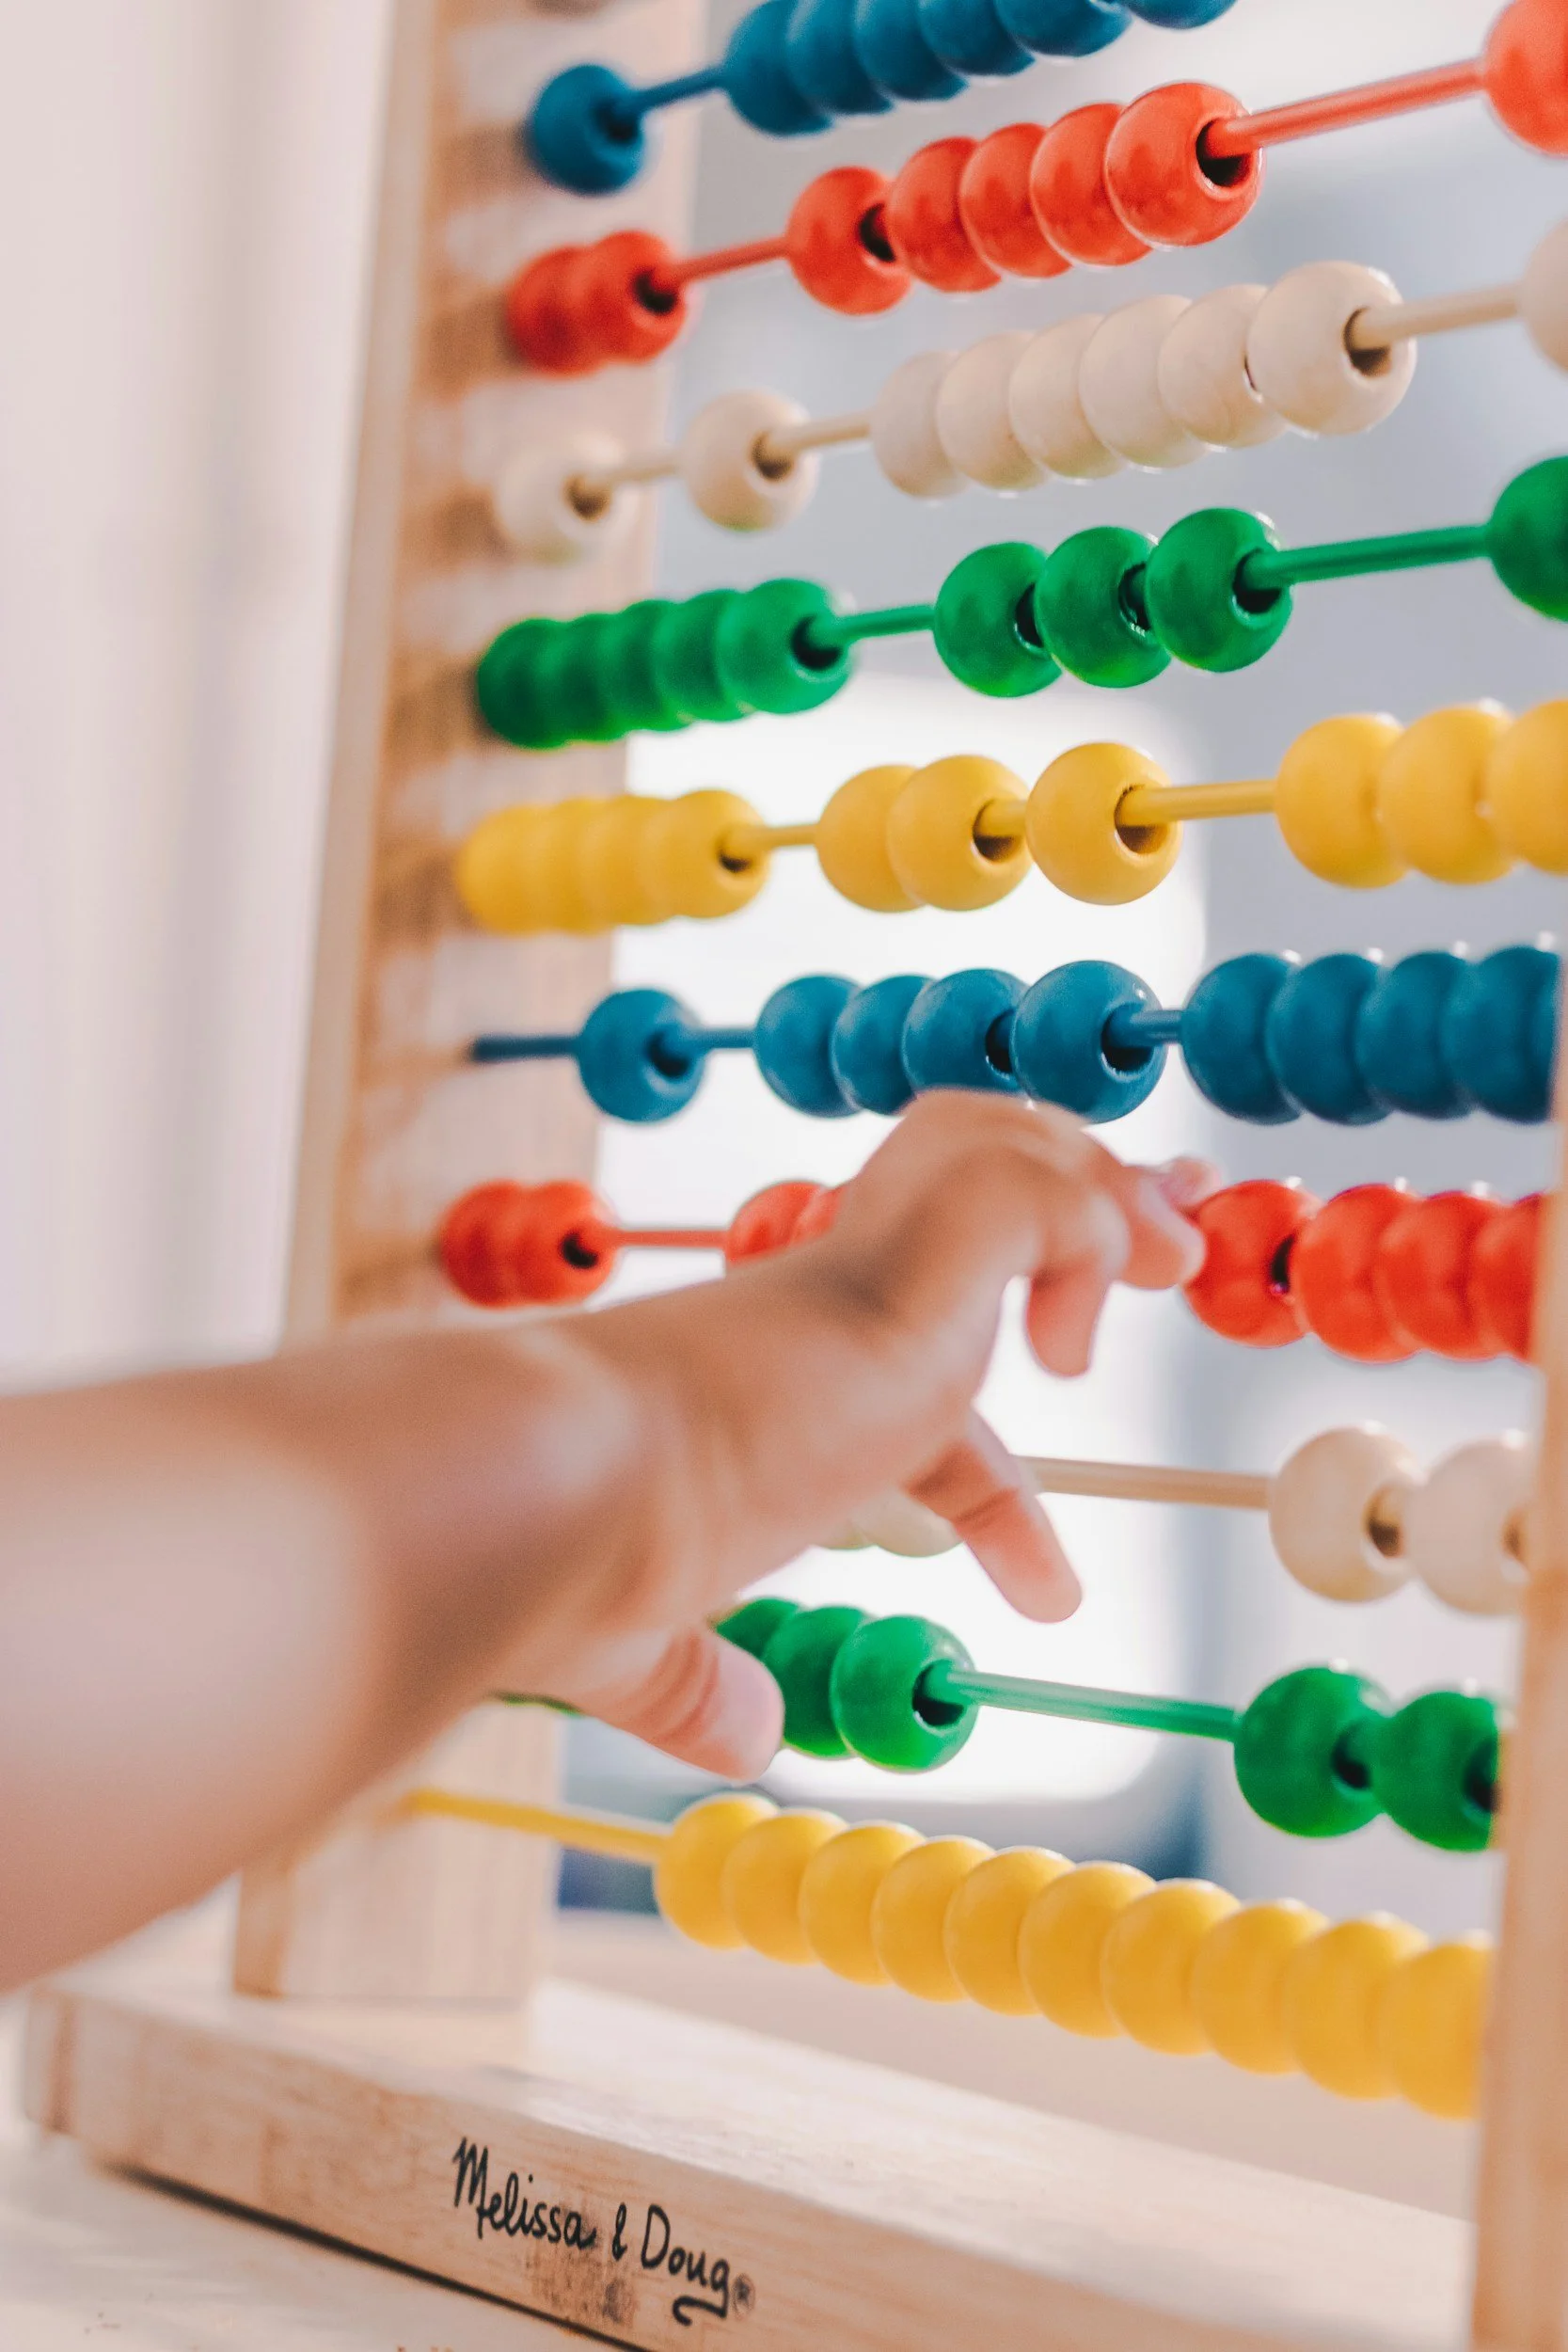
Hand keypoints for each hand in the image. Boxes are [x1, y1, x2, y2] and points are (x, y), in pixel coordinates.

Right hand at [527, 1094, 1215, 1781]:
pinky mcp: (892, 1263)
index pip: (911, 1383)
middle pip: (971, 1188)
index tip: (1052, 1594)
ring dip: (1103, 1186)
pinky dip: (1081, 1235)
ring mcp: (858, 1270)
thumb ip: (694, 1684)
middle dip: (1088, 1193)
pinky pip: (1027, 1190)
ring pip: (999, 1139)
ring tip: (1168, 1262)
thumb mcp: (645, 1644)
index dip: (999, 1491)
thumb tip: (743, 1743)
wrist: (537, 1496)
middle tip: (1180, 1238)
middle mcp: (822, 1300)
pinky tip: (1072, 1348)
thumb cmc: (568, 1564)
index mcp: (774, 1373)